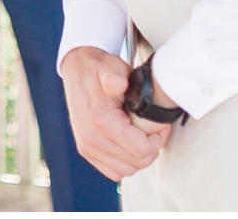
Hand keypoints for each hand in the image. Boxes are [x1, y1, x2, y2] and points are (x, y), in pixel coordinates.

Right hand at [61, 47, 168, 180]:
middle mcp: (92, 138)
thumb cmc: (98, 69)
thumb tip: (117, 84)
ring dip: (139, 157)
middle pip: (136, 163)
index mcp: (101, 121)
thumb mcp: (110, 66)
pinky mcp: (86, 150)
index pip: (141, 150)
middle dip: (151, 148)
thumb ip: (114, 75)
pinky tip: (129, 145)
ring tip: (142, 136)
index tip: (160, 125)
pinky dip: (125, 163)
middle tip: (154, 130)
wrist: (77, 70)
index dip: (158, 140)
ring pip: (127, 170)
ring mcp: (87, 146)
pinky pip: (113, 172)